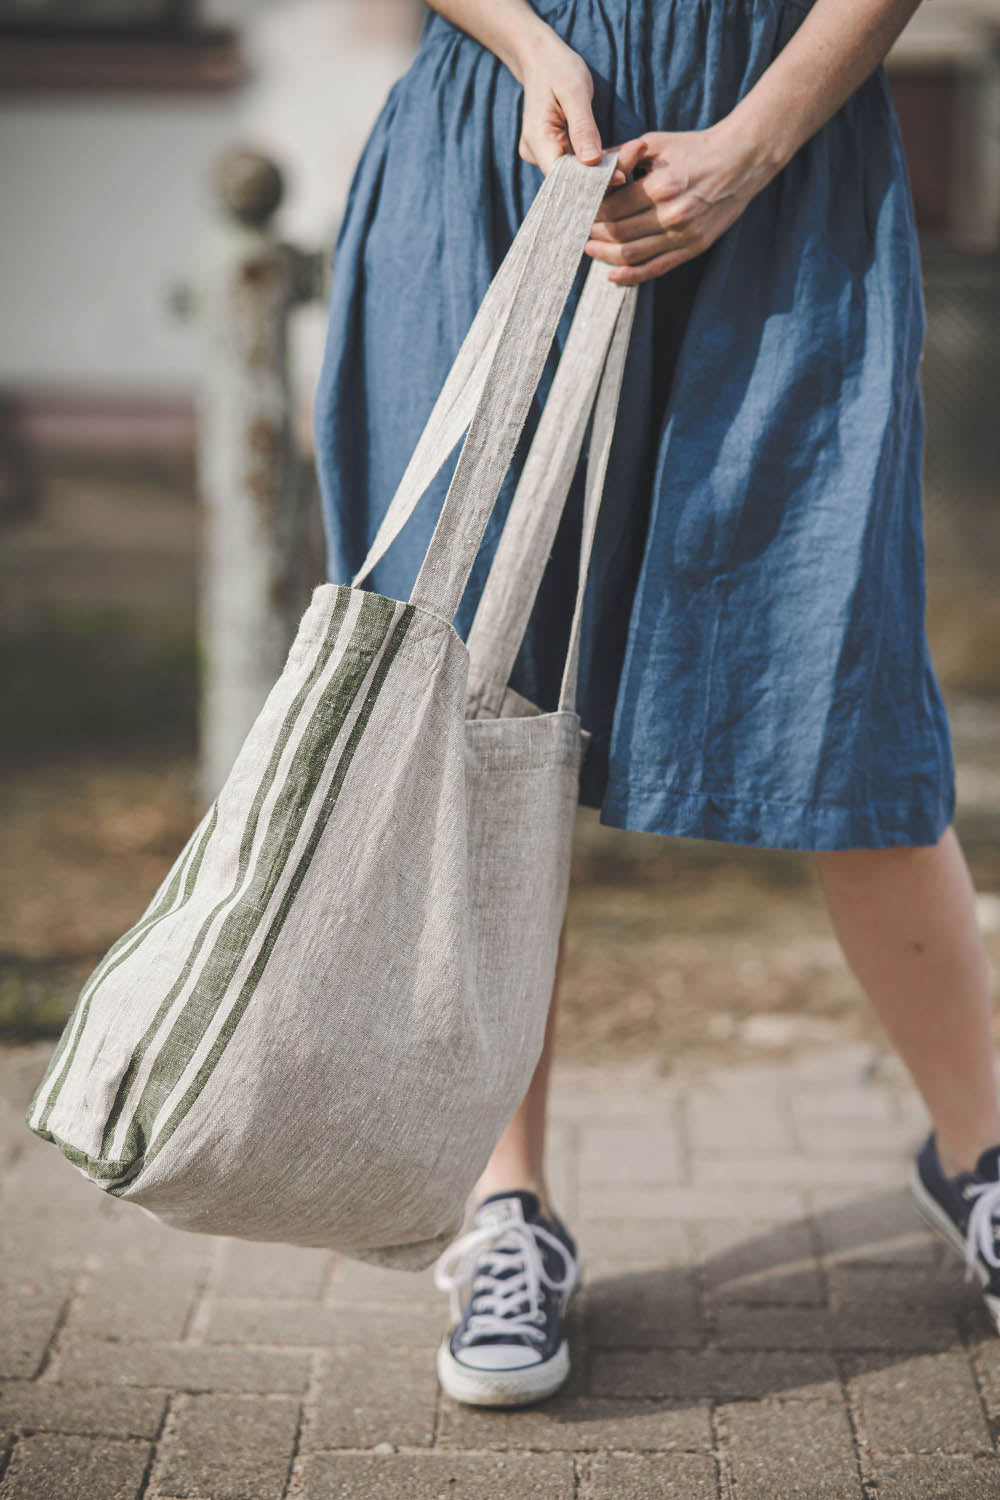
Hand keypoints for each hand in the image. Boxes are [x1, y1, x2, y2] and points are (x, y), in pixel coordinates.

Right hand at [516, 28, 624, 185]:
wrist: (541, 59)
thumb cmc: (558, 68)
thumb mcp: (574, 91)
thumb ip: (583, 127)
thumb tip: (592, 162)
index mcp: (537, 140)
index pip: (563, 176)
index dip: (591, 182)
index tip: (622, 175)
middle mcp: (536, 154)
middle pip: (571, 180)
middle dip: (605, 174)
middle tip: (638, 152)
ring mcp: (543, 156)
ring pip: (576, 175)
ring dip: (604, 169)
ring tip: (635, 151)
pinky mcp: (553, 153)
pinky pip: (576, 166)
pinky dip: (597, 163)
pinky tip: (619, 154)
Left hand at [585, 125, 775, 282]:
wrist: (741, 161)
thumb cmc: (696, 148)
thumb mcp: (658, 143)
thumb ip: (623, 156)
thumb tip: (590, 167)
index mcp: (660, 186)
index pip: (612, 208)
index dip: (590, 213)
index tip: (579, 211)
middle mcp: (671, 214)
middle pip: (619, 233)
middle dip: (595, 234)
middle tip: (580, 231)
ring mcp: (683, 235)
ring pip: (633, 255)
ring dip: (607, 256)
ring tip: (591, 250)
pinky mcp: (694, 247)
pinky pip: (656, 268)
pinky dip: (632, 276)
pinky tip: (613, 276)